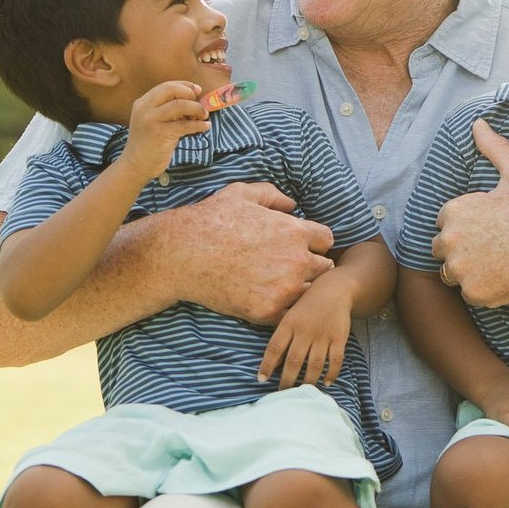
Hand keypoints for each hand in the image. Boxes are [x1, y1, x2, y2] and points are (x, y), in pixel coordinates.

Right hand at [122, 81, 209, 177]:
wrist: (135, 165)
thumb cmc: (148, 144)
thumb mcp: (152, 121)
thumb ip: (167, 110)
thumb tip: (193, 101)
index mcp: (142, 103)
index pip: (166, 86)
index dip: (184, 85)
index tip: (197, 90)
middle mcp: (145, 108)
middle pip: (172, 90)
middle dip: (190, 94)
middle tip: (200, 104)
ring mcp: (151, 120)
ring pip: (180, 105)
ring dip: (197, 109)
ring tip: (204, 116)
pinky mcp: (160, 134)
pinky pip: (185, 125)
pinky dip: (199, 124)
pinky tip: (205, 127)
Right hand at [163, 182, 334, 324]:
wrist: (182, 254)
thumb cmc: (210, 220)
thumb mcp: (242, 194)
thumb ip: (273, 196)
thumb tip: (293, 205)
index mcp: (295, 231)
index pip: (326, 240)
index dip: (313, 243)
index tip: (298, 246)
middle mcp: (296, 260)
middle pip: (324, 268)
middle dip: (310, 266)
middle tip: (287, 267)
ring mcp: (283, 288)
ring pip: (309, 292)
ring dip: (299, 289)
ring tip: (277, 285)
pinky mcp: (268, 311)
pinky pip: (289, 313)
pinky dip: (282, 309)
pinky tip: (266, 299)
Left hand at [259, 277, 351, 388]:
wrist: (333, 290)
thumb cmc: (306, 306)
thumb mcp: (290, 315)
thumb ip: (281, 336)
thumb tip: (271, 363)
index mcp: (289, 324)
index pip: (275, 348)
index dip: (267, 365)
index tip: (261, 379)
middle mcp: (305, 331)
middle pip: (294, 361)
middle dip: (287, 380)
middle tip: (283, 392)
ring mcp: (323, 335)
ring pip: (314, 364)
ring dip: (308, 381)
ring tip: (302, 391)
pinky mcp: (339, 337)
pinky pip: (335, 360)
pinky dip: (331, 373)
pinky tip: (326, 382)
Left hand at [434, 119, 508, 307]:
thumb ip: (493, 147)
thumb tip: (477, 123)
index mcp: (456, 210)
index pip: (445, 223)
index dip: (468, 226)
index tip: (490, 228)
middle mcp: (452, 239)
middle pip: (443, 250)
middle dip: (462, 250)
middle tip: (495, 247)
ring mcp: (462, 269)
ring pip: (453, 274)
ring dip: (470, 271)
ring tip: (500, 262)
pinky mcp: (475, 292)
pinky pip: (470, 294)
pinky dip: (485, 290)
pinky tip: (507, 277)